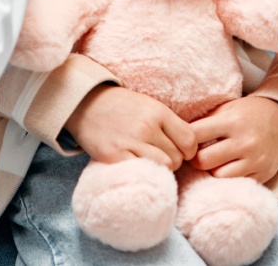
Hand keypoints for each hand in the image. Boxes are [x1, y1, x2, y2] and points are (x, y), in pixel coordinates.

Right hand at [65, 85, 197, 169]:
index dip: (188, 151)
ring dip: (160, 169)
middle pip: (177, 158)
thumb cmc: (122, 107)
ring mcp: (130, 142)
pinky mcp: (115, 156)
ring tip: (149, 162)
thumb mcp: (149, 106)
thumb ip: (169, 124)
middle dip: (172, 160)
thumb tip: (191, 148)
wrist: (86, 103)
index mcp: (158, 111)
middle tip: (158, 155)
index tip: (179, 151)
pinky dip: (145, 173)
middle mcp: (147, 126)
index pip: (190, 141)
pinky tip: (138, 166)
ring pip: (163, 167)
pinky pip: (143, 173)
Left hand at [187, 97, 277, 183]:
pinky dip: (228, 178)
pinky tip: (227, 168)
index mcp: (231, 122)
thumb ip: (205, 122)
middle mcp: (244, 142)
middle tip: (195, 156)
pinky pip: (236, 183)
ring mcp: (255, 160)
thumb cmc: (248, 112)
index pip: (195, 135)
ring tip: (212, 162)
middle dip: (195, 159)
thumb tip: (176, 135)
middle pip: (204, 160)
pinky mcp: (263, 173)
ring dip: (211, 170)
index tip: (183, 142)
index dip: (184, 141)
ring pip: (218, 176)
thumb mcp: (226, 109)